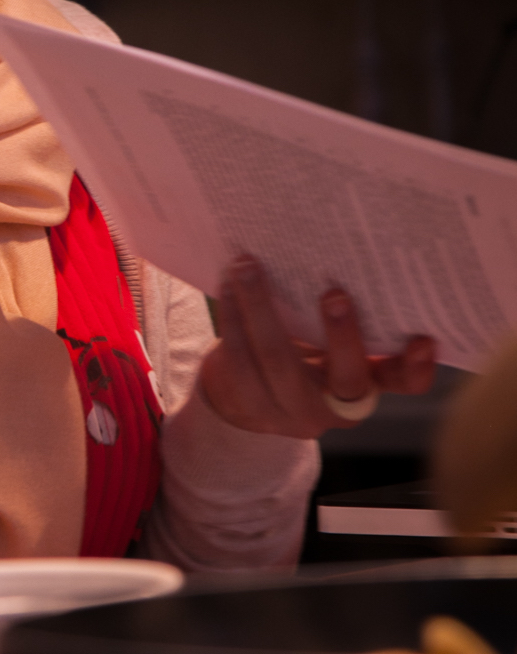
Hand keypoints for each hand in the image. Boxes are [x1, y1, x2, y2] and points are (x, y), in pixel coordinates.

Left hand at [200, 255, 436, 437]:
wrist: (239, 398)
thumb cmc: (296, 352)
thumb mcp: (326, 341)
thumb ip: (341, 314)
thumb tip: (337, 241)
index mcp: (367, 383)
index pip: (402, 383)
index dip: (415, 367)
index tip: (425, 339)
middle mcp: (335, 406)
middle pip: (346, 378)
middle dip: (342, 335)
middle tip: (335, 291)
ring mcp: (291, 412)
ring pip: (279, 362)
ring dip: (262, 308)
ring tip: (249, 265)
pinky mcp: (250, 406)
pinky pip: (240, 361)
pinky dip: (232, 318)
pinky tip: (228, 285)